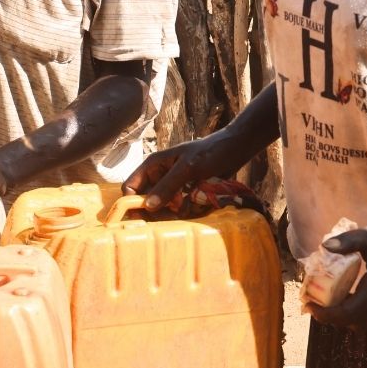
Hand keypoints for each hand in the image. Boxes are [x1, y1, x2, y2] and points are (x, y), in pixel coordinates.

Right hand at [123, 131, 255, 211]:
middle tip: (170, 215)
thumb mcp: (188, 167)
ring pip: (162, 208)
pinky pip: (178, 209)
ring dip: (171, 212)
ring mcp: (173, 187)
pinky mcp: (186, 194)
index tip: (140, 218)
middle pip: (145, 202)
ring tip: (186, 208)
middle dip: (155, 211)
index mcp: (153, 166)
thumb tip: (148, 206)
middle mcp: (160, 177)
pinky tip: (194, 207)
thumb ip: (168, 185)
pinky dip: (184, 211)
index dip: (131, 203)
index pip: (130, 187)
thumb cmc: (210, 152)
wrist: (236, 149)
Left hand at [309, 218, 366, 328]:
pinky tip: (341, 301)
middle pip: (352, 322)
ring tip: (323, 304)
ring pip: (359, 324)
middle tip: (311, 304)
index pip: (349, 312)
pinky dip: (351, 315)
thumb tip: (324, 247)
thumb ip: (347, 240)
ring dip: (340, 318)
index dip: (326, 314)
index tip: (309, 305)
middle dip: (329, 317)